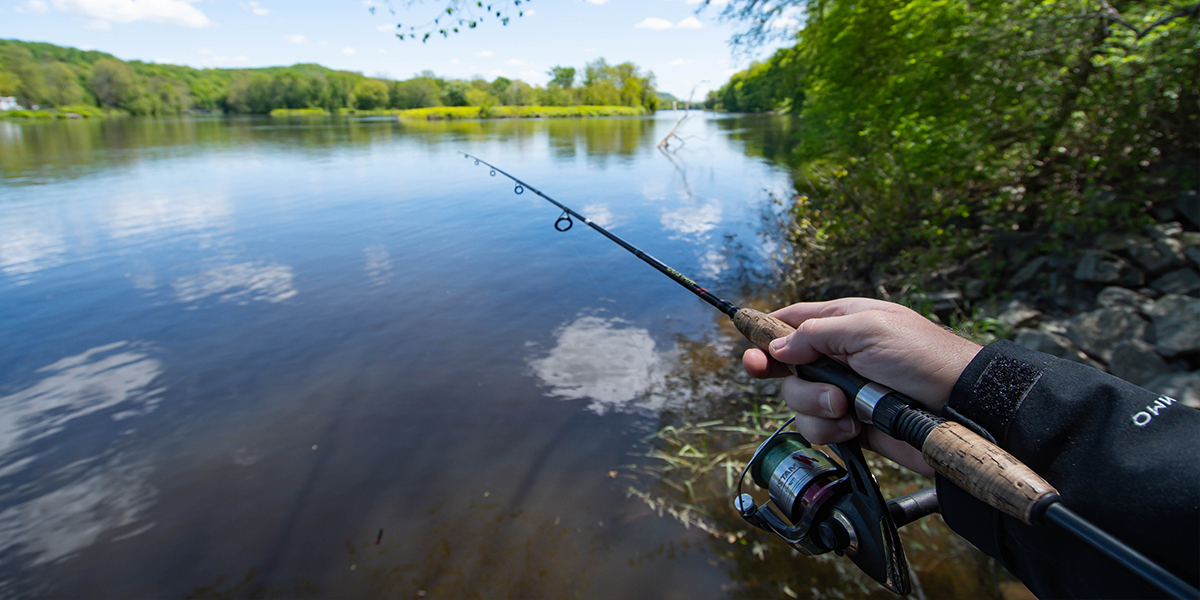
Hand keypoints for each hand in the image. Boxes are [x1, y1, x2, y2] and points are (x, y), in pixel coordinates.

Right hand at [742, 298, 981, 475]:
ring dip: (817, 407)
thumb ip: (816, 334)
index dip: (765, 337)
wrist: (960, 408)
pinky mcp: (851, 424)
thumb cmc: (923, 357)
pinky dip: (832, 430)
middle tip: (784, 379)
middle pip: (786, 370)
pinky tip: (857, 426)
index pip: (791, 324)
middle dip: (792, 380)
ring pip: (798, 403)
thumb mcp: (867, 329)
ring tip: (848, 407)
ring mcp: (843, 392)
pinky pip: (818, 430)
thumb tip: (778, 347)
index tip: (750, 351)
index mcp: (841, 322)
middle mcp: (838, 357)